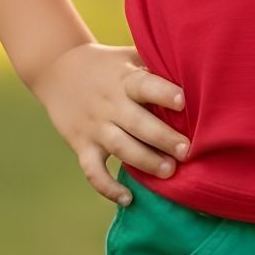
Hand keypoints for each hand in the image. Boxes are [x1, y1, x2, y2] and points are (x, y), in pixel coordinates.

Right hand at [28, 41, 188, 206]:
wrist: (57, 69)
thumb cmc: (107, 64)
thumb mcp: (129, 56)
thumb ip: (155, 66)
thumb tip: (197, 74)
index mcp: (123, 79)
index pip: (144, 86)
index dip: (163, 93)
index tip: (183, 101)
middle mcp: (109, 104)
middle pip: (137, 122)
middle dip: (162, 138)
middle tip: (186, 151)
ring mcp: (94, 126)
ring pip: (120, 147)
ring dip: (145, 161)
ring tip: (169, 172)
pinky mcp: (81, 145)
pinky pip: (92, 170)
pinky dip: (107, 187)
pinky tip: (128, 199)